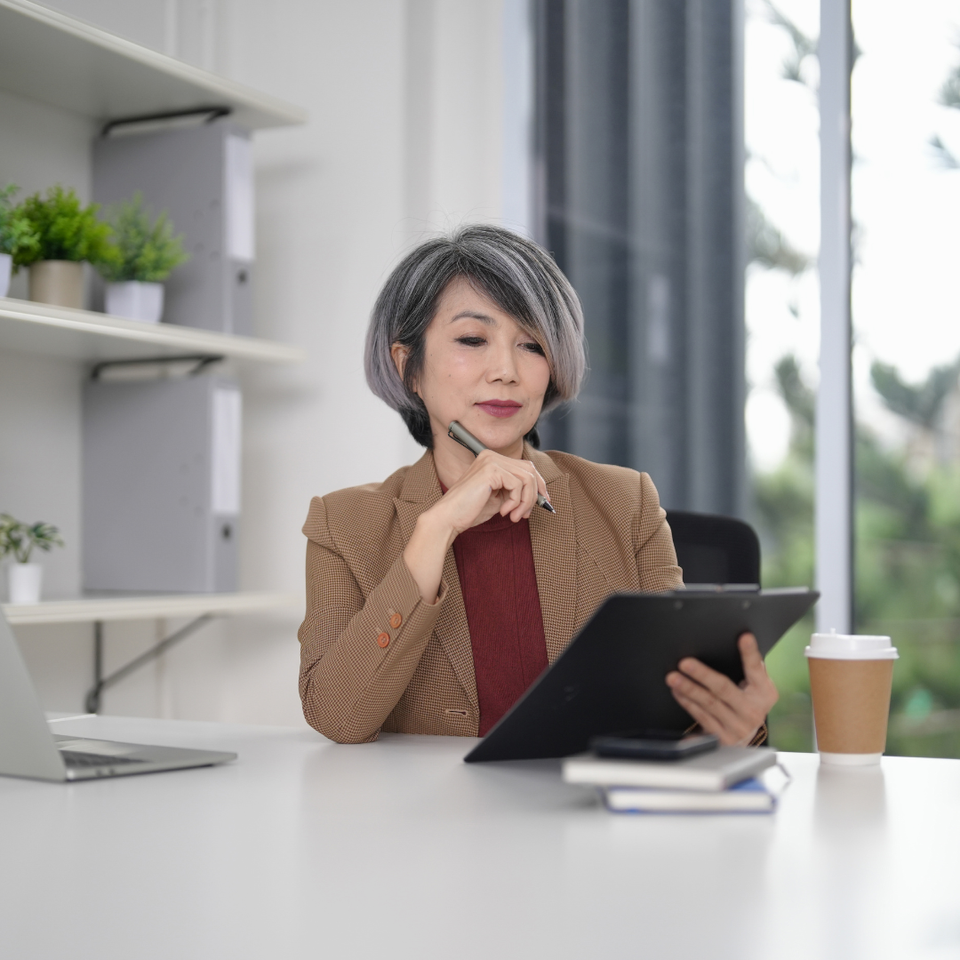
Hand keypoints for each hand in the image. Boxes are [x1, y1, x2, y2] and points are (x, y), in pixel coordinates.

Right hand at [432, 449, 548, 532]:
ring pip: (527, 478)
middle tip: (527, 513)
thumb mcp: (499, 498)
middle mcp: (491, 456)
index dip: (538, 485)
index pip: (525, 466)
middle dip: (535, 493)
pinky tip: (503, 512)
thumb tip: (540, 494)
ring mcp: (491, 461)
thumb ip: (515, 491)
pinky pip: (518, 485)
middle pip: (530, 469)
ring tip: (515, 516)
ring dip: (525, 501)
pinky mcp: (492, 470)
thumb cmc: (470, 510)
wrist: (449, 517)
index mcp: (492, 460)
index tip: (543, 502)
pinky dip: (516, 502)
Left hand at [665, 633, 777, 746]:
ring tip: (673, 677)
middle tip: (685, 663)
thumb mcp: (754, 687)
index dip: (750, 653)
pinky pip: (701, 717)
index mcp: (764, 693)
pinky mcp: (723, 738)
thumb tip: (742, 640)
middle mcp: (753, 711)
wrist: (745, 739)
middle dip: (702, 674)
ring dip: (688, 689)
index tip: (744, 637)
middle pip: (724, 688)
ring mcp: (738, 727)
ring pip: (708, 704)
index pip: (756, 669)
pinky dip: (687, 703)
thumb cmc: (746, 702)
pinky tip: (678, 693)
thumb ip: (750, 669)